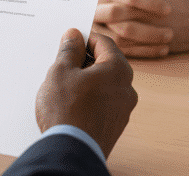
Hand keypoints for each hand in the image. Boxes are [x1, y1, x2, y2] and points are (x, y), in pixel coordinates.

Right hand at [35, 29, 137, 158]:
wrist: (71, 152)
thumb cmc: (66, 110)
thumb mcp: (61, 71)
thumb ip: (69, 50)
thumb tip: (74, 36)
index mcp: (118, 70)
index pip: (104, 42)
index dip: (84, 37)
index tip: (69, 39)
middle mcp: (127, 88)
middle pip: (106, 63)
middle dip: (84, 60)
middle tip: (63, 62)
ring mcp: (123, 109)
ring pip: (104, 84)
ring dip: (86, 80)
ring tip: (63, 85)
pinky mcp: (114, 125)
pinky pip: (103, 102)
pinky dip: (89, 98)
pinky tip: (71, 104)